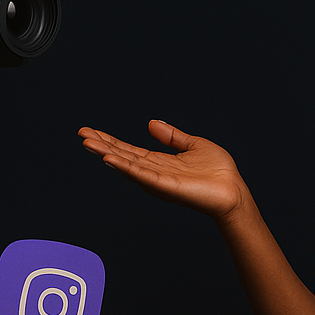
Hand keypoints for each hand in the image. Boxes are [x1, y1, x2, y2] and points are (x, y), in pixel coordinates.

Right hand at [77, 120, 247, 219]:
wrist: (233, 191)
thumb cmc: (218, 172)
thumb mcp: (193, 145)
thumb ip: (172, 136)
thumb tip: (151, 123)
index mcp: (160, 161)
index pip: (130, 150)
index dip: (110, 141)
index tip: (91, 132)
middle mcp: (154, 171)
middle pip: (123, 156)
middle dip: (102, 145)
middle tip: (82, 135)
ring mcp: (158, 180)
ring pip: (128, 165)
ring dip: (107, 154)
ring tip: (89, 144)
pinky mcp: (166, 186)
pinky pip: (142, 175)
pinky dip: (125, 167)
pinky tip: (110, 159)